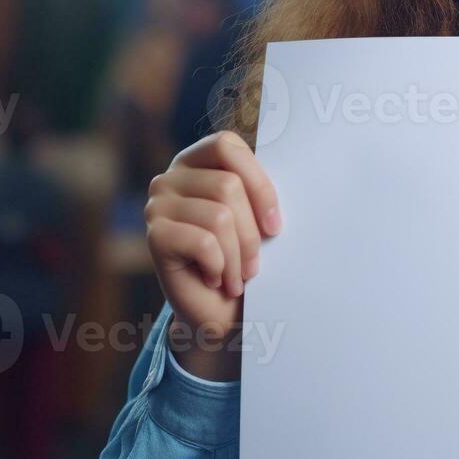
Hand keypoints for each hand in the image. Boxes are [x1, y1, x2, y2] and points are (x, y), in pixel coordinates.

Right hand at [145, 131, 281, 379]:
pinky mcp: (155, 236)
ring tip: (237, 276)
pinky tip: (215, 279)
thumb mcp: (255, 220)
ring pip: (219, 216)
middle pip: (227, 185)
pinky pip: (203, 241)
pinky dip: (220, 267)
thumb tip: (304, 164)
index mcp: (196, 162)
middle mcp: (169, 178)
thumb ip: (258, 191)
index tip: (275, 225)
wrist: (218, 313)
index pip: (226, 145)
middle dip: (251, 232)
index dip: (258, 182)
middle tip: (254, 265)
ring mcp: (157, 206)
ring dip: (238, 256)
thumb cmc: (242, 260)